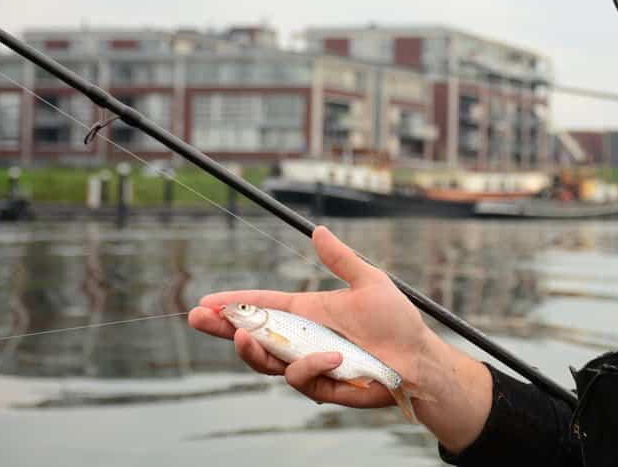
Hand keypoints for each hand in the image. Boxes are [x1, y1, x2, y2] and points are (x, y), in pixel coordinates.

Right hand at [189, 225, 493, 451]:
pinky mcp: (321, 385)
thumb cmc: (397, 320)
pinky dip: (310, 365)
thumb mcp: (369, 281)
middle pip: (251, 336)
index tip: (205, 302)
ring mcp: (309, 364)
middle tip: (198, 318)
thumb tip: (319, 230)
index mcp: (307, 312)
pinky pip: (302, 377)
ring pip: (266, 362)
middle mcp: (302, 339)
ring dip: (250, 350)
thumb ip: (341, 259)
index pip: (262, 307)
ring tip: (241, 337)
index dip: (233, 305)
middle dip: (222, 329)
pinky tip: (332, 357)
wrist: (419, 358)